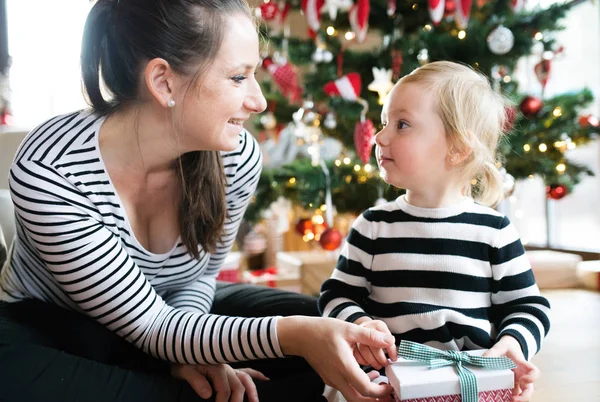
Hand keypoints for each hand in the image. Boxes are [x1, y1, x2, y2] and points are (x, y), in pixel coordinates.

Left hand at [171, 363, 268, 401]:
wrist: (180, 348)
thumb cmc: (181, 360)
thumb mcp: (184, 371)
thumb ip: (197, 382)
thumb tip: (208, 395)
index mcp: (216, 368)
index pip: (224, 390)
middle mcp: (226, 367)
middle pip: (238, 386)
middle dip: (238, 401)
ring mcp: (228, 367)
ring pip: (245, 379)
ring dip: (251, 391)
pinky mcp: (227, 369)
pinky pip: (244, 371)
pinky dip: (255, 375)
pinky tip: (264, 379)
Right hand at [277, 316, 396, 401]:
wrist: (300, 335)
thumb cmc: (322, 330)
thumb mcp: (348, 328)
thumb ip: (369, 336)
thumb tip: (388, 340)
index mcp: (343, 365)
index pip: (365, 389)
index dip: (381, 392)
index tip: (390, 385)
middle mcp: (337, 377)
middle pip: (358, 400)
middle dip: (376, 401)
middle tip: (389, 394)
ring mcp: (332, 380)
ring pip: (352, 397)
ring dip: (368, 395)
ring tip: (381, 384)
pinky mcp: (329, 379)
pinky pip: (346, 389)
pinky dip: (359, 388)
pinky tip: (368, 375)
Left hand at [483, 336, 539, 401]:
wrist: (509, 348)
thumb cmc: (507, 348)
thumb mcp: (500, 347)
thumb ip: (493, 353)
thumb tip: (483, 361)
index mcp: (523, 365)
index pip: (534, 372)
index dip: (532, 378)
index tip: (523, 379)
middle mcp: (523, 375)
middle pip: (530, 389)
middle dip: (524, 396)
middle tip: (514, 399)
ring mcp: (518, 381)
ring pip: (522, 393)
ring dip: (517, 399)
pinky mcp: (511, 384)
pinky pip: (513, 394)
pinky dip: (508, 398)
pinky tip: (500, 400)